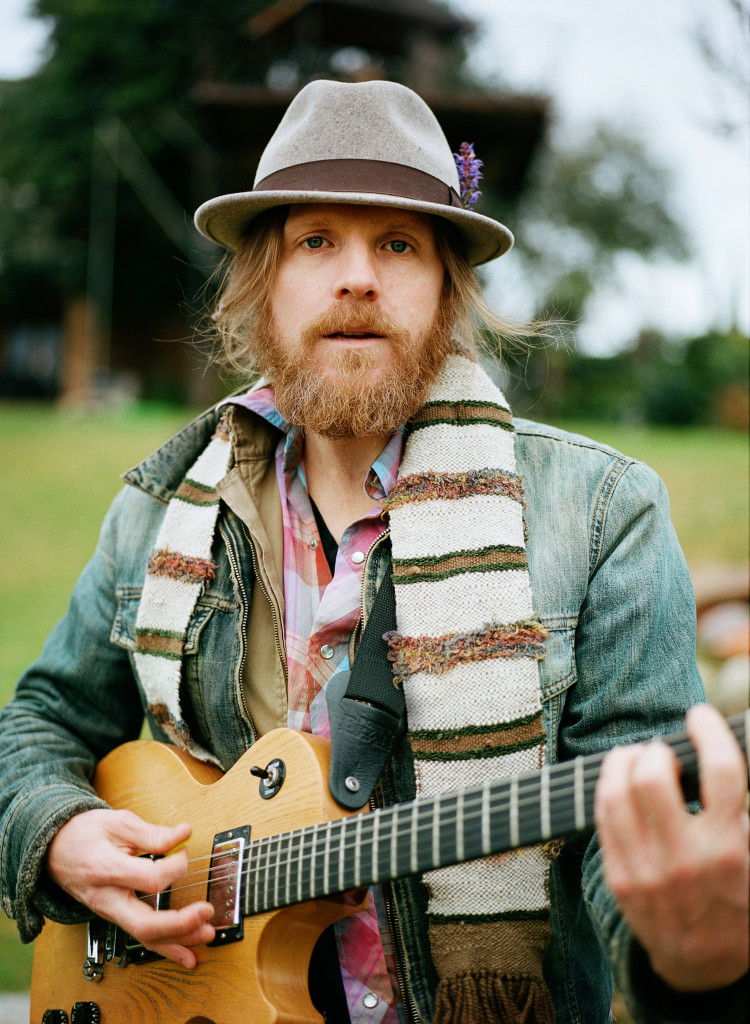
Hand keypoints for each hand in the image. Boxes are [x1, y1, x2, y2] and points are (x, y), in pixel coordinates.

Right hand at [45, 808, 215, 967]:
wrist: (54, 850)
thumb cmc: (84, 834)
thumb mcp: (117, 822)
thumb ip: (152, 832)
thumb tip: (184, 834)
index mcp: (108, 870)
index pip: (150, 879)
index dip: (176, 866)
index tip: (184, 850)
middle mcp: (108, 899)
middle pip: (146, 924)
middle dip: (180, 923)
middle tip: (206, 911)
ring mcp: (110, 913)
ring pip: (145, 937)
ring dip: (180, 940)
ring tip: (207, 934)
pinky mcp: (116, 917)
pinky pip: (141, 938)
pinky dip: (167, 949)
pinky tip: (187, 956)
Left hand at [595, 703, 748, 991]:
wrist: (706, 967)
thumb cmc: (737, 901)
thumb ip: (735, 808)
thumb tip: (712, 754)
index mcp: (729, 848)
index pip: (721, 771)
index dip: (709, 731)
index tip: (700, 715)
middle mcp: (687, 858)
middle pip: (653, 775)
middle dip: (655, 749)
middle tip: (660, 750)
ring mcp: (647, 870)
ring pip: (616, 792)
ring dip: (622, 762)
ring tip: (634, 759)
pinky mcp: (619, 880)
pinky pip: (601, 818)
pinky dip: (608, 789)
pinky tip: (618, 785)